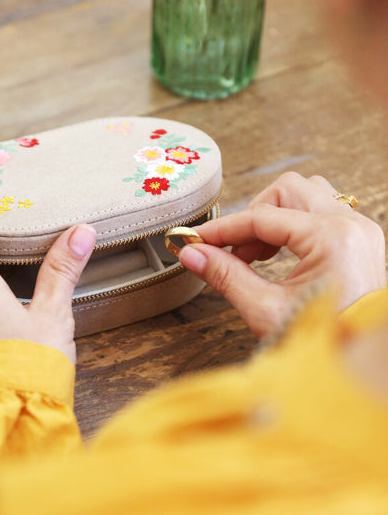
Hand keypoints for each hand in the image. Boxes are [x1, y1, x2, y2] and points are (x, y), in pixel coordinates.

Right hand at [179, 173, 385, 336]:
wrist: (359, 361)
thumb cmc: (325, 341)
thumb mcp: (265, 310)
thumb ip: (225, 276)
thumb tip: (193, 254)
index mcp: (332, 238)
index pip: (262, 217)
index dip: (223, 229)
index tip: (197, 240)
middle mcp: (350, 225)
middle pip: (286, 191)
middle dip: (251, 216)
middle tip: (229, 248)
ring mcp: (357, 230)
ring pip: (304, 195)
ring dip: (272, 217)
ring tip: (254, 253)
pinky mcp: (357, 240)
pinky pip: (317, 212)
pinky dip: (289, 225)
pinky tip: (273, 254)